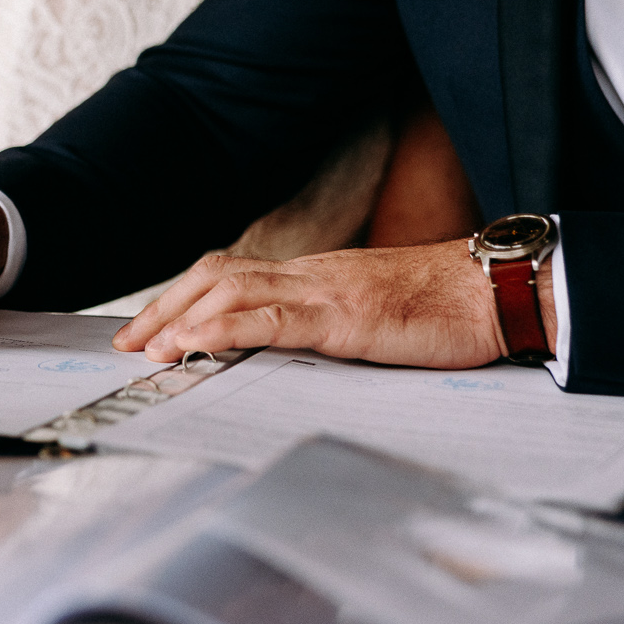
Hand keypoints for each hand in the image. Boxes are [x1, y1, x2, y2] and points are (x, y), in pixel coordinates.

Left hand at [115, 240, 557, 367]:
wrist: (498, 291)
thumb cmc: (447, 308)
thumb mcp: (374, 316)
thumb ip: (331, 326)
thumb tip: (295, 349)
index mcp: (315, 275)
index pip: (232, 275)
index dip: (184, 297)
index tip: (149, 328)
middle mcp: (309, 274)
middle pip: (215, 277)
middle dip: (164, 308)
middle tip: (125, 343)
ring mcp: (323, 292)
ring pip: (231, 292)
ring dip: (181, 320)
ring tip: (146, 349)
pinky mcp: (343, 317)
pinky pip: (271, 319)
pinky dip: (223, 331)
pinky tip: (193, 346)